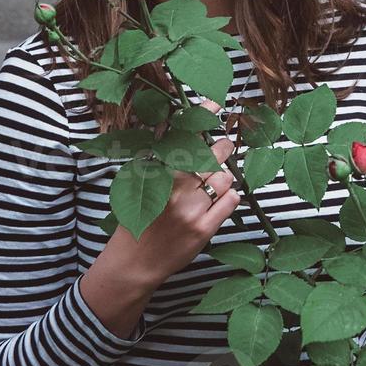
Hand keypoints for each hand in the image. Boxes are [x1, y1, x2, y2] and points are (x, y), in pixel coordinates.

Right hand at [101, 132, 241, 288]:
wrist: (134, 263)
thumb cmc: (138, 219)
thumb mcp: (140, 183)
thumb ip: (157, 156)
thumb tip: (170, 124)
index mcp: (158, 174)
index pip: (185, 138)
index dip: (203, 117)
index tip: (218, 102)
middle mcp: (175, 189)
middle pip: (213, 155)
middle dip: (223, 148)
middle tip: (223, 148)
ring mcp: (191, 210)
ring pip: (225, 178)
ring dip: (225, 176)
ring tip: (213, 182)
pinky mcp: (203, 230)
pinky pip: (231, 201)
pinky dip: (230, 196)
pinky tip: (219, 199)